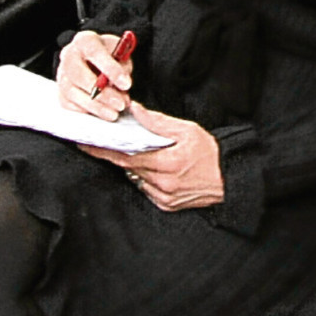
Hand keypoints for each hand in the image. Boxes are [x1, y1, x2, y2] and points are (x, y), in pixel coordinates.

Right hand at [54, 28, 135, 118]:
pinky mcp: (60, 91)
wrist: (95, 58)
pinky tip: (101, 112)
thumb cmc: (109, 54)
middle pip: (79, 76)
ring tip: (114, 113)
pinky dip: (86, 111)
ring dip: (95, 106)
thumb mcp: (121, 53)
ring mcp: (62, 74)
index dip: (110, 69)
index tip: (126, 84)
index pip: (95, 53)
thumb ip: (122, 67)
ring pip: (73, 93)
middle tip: (120, 104)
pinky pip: (69, 104)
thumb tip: (121, 87)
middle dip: (102, 93)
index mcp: (85, 41)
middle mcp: (69, 56)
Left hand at [104, 106, 225, 210]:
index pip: (125, 156)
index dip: (103, 150)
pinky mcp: (165, 205)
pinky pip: (145, 189)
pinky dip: (144, 177)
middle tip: (98, 143)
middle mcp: (162, 184)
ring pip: (135, 178)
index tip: (85, 143)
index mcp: (166, 163)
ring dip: (131, 166)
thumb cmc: (210, 152)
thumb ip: (157, 122)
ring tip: (133, 152)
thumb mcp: (187, 130)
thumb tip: (135, 111)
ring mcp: (163, 197)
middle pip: (127, 167)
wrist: (230, 178)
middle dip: (113, 155)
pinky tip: (151, 167)